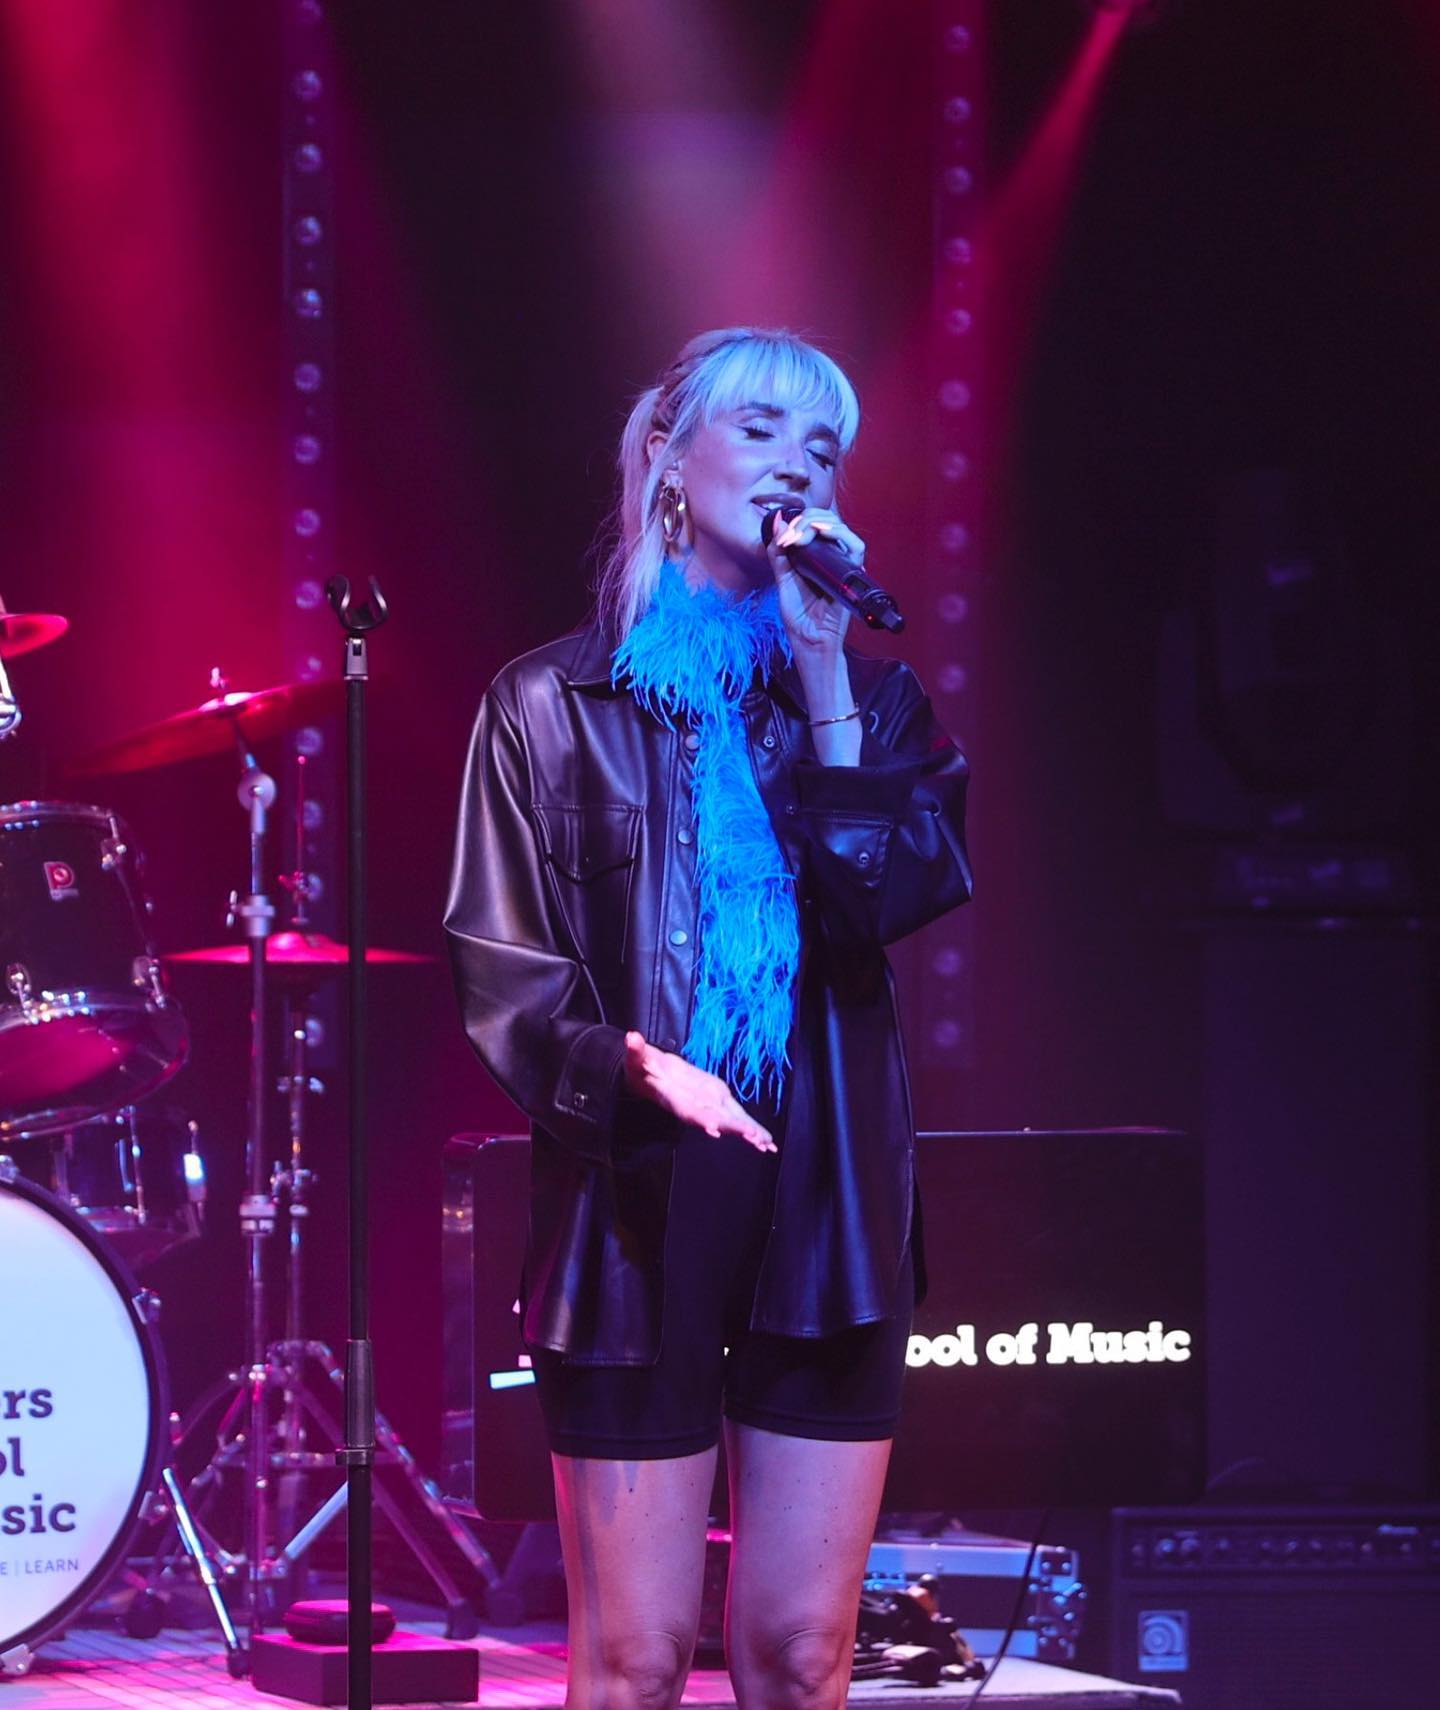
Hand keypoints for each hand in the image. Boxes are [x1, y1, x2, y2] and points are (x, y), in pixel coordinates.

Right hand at [623, 1031, 775, 1152]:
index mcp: (675, 1097)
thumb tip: (631, 1038)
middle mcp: (693, 1106)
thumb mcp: (638, 1058)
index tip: (713, 1128)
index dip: (699, 1118)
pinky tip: (767, 1144)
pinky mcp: (718, 1103)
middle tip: (752, 1136)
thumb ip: (636, 1050)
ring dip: (747, 1133)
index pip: (687, 1109)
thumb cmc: (644, 1070)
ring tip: (766, 1144)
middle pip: (714, 1119)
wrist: (651, 1079)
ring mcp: (707, 1106)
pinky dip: (751, 1131)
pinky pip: (736, 1118)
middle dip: (732, 1128)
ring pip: (729, 1121)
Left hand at [765, 507, 866, 657]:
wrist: (809, 640)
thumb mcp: (783, 578)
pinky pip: (856, 547)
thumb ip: (779, 552)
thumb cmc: (799, 615)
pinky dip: (840, 534)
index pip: (815, 524)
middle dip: (807, 519)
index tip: (784, 533)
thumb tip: (777, 523)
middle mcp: (832, 557)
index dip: (800, 520)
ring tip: (802, 533)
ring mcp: (843, 564)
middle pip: (828, 521)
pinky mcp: (853, 574)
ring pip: (841, 529)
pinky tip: (823, 533)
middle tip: (792, 533)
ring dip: (819, 523)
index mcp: (816, 556)